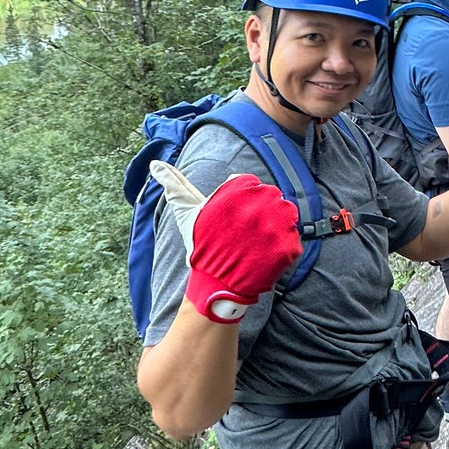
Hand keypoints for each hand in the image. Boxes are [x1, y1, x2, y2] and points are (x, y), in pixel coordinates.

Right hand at [152, 165, 303, 321]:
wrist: (217, 283)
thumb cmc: (201, 246)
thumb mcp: (186, 212)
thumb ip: (174, 185)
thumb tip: (155, 165)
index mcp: (234, 194)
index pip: (247, 183)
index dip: (239, 198)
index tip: (231, 217)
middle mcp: (256, 207)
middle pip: (268, 196)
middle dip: (259, 210)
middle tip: (245, 231)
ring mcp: (275, 227)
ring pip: (285, 213)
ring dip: (275, 223)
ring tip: (259, 240)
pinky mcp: (287, 248)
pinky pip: (294, 236)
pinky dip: (285, 243)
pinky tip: (269, 252)